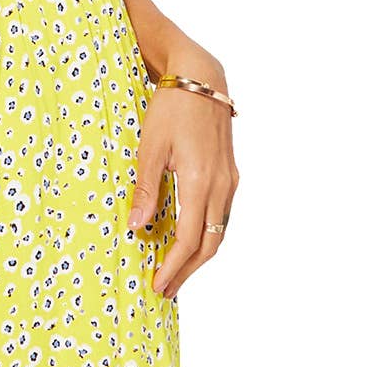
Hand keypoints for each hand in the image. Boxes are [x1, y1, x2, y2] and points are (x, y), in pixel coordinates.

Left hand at [127, 52, 238, 297]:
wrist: (201, 77)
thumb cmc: (172, 108)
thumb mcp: (150, 148)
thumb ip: (146, 190)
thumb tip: (136, 228)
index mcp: (200, 182)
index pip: (190, 239)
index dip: (174, 267)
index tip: (158, 285)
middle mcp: (221, 185)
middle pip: (210, 244)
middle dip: (187, 271)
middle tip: (166, 289)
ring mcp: (229, 179)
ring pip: (219, 231)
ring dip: (198, 256)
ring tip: (175, 271)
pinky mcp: (230, 173)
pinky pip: (222, 214)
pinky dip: (207, 234)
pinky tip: (190, 239)